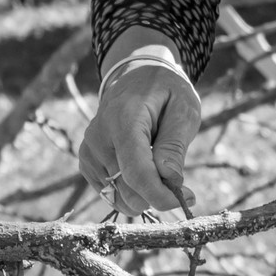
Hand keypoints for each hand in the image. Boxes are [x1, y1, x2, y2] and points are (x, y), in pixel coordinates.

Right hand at [78, 54, 199, 215]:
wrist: (135, 77)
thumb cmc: (165, 93)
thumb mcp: (183, 109)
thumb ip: (174, 145)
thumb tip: (169, 180)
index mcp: (123, 119)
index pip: (136, 172)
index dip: (161, 195)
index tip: (189, 199)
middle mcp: (98, 136)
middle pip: (126, 190)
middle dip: (157, 195)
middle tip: (178, 182)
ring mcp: (89, 150)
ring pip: (117, 196)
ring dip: (143, 194)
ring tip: (159, 170)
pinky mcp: (86, 161)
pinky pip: (110, 192)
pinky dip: (130, 191)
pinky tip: (141, 169)